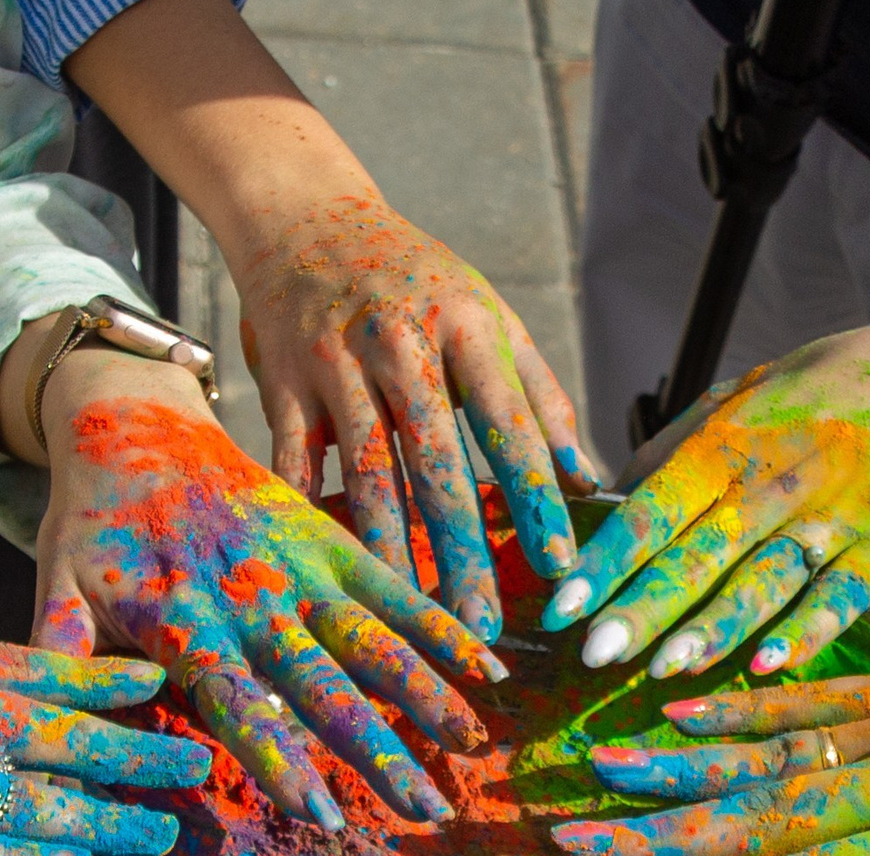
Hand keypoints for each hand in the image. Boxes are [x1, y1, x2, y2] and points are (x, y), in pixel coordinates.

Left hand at [36, 360, 507, 829]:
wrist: (131, 420)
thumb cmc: (92, 518)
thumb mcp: (58, 579)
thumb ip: (64, 646)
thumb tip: (51, 724)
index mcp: (186, 618)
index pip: (240, 701)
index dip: (281, 759)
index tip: (321, 814)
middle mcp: (252, 596)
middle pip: (324, 685)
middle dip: (377, 749)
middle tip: (424, 807)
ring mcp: (298, 565)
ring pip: (372, 637)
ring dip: (425, 693)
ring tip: (472, 745)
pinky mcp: (329, 537)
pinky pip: (394, 585)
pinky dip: (441, 625)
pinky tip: (490, 668)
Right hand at [232, 195, 593, 635]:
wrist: (303, 219)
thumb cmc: (416, 280)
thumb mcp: (488, 316)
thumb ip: (540, 397)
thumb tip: (588, 478)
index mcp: (465, 324)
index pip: (510, 424)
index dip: (535, 496)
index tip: (559, 563)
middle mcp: (400, 341)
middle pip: (436, 461)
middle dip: (461, 548)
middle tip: (479, 622)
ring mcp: (335, 362)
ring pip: (366, 471)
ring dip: (390, 549)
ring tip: (409, 613)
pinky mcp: (282, 380)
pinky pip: (294, 462)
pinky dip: (309, 517)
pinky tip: (326, 569)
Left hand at [546, 298, 869, 677]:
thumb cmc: (829, 389)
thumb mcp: (746, 392)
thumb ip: (679, 447)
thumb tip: (609, 500)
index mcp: (732, 442)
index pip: (656, 506)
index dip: (606, 557)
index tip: (560, 603)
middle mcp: (779, 479)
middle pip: (701, 553)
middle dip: (643, 607)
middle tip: (592, 655)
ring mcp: (838, 516)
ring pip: (765, 579)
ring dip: (713, 628)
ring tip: (664, 669)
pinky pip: (841, 596)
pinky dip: (805, 632)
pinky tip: (766, 666)